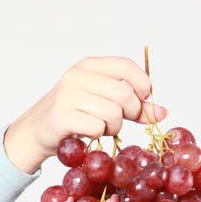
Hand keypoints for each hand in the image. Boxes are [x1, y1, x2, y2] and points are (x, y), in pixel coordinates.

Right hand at [3, 55, 168, 173]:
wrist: (37, 131)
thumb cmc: (75, 116)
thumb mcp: (104, 105)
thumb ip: (134, 107)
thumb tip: (164, 112)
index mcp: (90, 66)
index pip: (126, 66)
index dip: (142, 85)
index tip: (141, 100)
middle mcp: (78, 75)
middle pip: (124, 94)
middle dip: (129, 113)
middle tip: (119, 120)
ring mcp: (68, 95)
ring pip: (113, 113)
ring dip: (113, 127)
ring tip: (100, 127)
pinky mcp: (62, 115)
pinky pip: (97, 127)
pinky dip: (98, 135)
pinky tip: (88, 133)